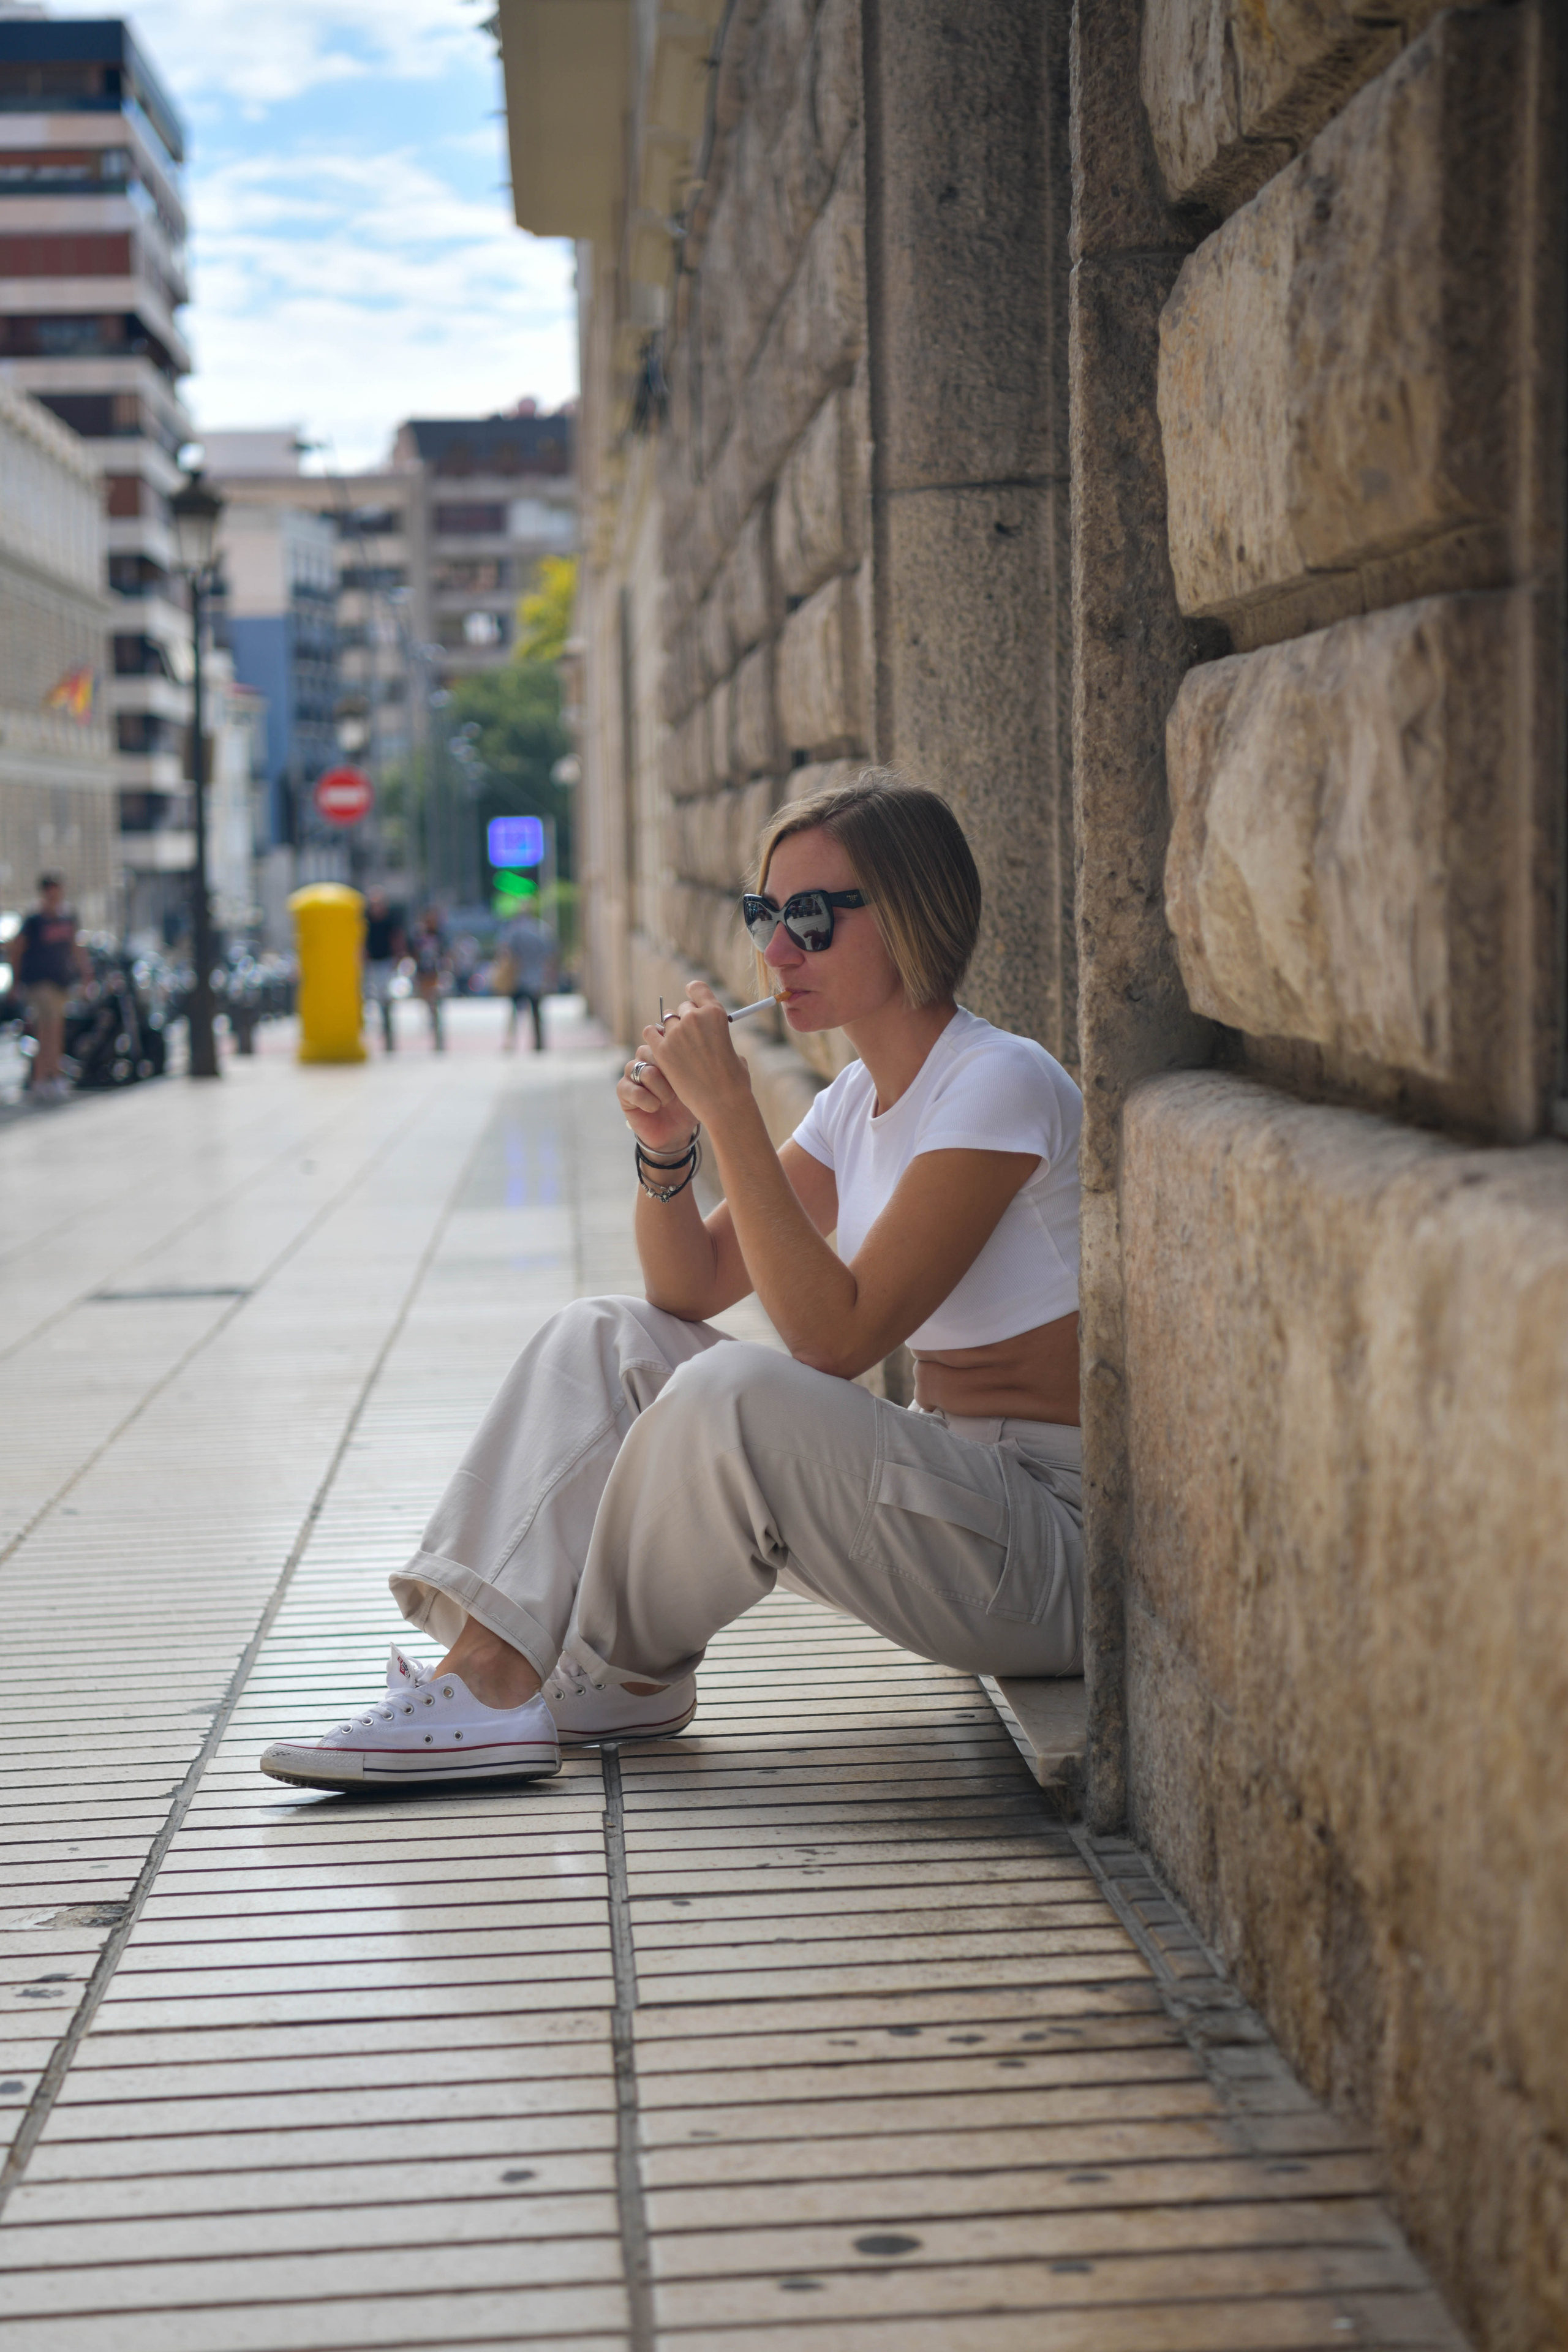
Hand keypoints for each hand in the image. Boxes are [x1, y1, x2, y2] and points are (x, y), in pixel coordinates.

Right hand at [616, 1044, 699, 1157]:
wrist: (677, 1132)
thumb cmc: (690, 1104)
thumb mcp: (699, 1082)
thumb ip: (699, 1062)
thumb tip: (715, 1047)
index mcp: (664, 1051)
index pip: (663, 1037)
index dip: (675, 1055)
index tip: (686, 1072)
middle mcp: (646, 1058)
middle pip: (651, 1051)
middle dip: (668, 1071)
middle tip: (679, 1088)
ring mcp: (633, 1073)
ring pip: (643, 1070)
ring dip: (659, 1088)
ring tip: (668, 1100)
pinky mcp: (623, 1091)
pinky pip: (629, 1088)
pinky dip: (646, 1100)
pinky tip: (655, 1107)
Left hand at [643, 981, 752, 1125]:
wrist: (722, 1102)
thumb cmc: (734, 1080)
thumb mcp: (733, 1049)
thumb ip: (720, 1036)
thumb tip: (713, 1035)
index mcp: (715, 1013)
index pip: (697, 989)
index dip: (693, 993)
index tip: (692, 1001)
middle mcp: (694, 1018)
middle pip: (682, 1008)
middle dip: (685, 1020)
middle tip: (689, 1038)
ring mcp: (676, 1034)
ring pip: (665, 1020)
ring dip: (670, 1030)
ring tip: (676, 1047)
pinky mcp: (662, 1050)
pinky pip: (650, 1033)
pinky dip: (654, 1038)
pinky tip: (660, 1048)